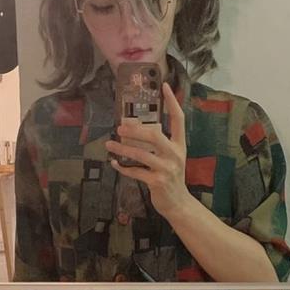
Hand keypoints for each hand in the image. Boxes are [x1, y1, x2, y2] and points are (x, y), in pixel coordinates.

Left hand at [105, 82, 191, 222]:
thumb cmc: (171, 178)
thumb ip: (159, 145)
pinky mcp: (157, 182)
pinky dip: (123, 168)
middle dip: (135, 130)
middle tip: (120, 128)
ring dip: (123, 149)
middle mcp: (175, 154)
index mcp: (180, 145)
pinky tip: (114, 163)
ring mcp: (166, 169)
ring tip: (109, 144)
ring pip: (141, 154)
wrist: (178, 204)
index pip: (179, 118)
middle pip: (155, 135)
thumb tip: (136, 130)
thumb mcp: (171, 158)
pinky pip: (136, 172)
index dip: (172, 101)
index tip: (164, 85)